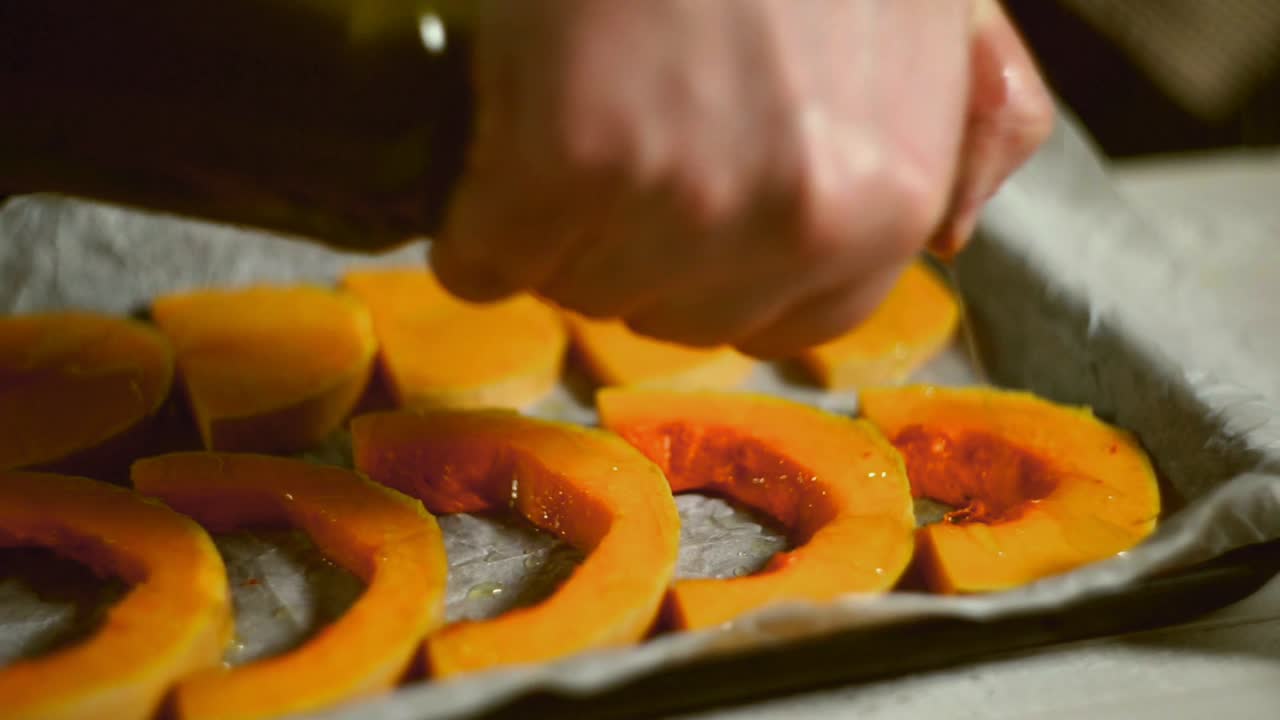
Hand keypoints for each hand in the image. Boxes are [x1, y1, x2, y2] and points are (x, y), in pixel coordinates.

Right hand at [431, 0, 1052, 355]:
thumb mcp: (946, 22)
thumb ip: (973, 133)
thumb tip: (951, 232)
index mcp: (891, 205)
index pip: (782, 326)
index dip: (717, 270)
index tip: (683, 212)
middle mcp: (798, 224)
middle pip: (669, 315)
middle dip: (634, 248)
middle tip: (619, 146)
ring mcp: (683, 198)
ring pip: (573, 288)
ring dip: (551, 231)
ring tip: (563, 126)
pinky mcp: (567, 156)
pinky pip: (483, 257)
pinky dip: (467, 225)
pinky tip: (492, 153)